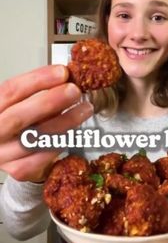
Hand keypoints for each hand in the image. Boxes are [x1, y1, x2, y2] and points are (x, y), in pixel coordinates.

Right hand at [0, 65, 92, 181]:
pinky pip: (42, 157)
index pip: (10, 91)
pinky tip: (73, 133)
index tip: (62, 72)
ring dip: (64, 122)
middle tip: (74, 91)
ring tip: (84, 110)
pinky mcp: (17, 170)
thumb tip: (68, 78)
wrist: (14, 154)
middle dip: (50, 101)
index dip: (37, 79)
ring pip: (34, 139)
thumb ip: (42, 92)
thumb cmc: (23, 123)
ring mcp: (2, 154)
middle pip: (19, 116)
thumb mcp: (25, 103)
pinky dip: (60, 143)